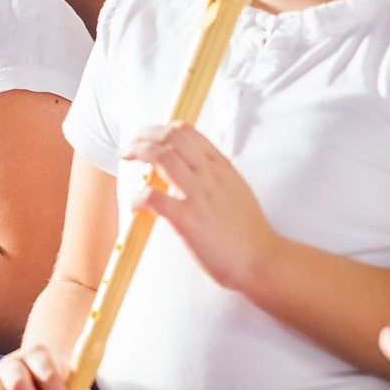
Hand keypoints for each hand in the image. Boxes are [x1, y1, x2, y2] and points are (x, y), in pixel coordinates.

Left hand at [121, 123, 279, 290]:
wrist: (264, 260)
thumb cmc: (249, 232)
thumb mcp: (236, 191)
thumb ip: (215, 176)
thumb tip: (191, 170)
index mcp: (221, 167)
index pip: (187, 132)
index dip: (159, 129)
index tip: (146, 137)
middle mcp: (210, 175)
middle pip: (171, 136)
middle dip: (143, 135)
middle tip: (129, 145)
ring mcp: (199, 196)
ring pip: (161, 156)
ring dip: (136, 152)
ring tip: (124, 158)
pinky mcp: (188, 220)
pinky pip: (154, 198)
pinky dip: (138, 197)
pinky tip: (134, 204)